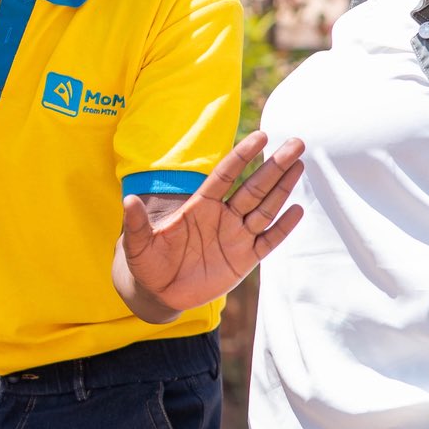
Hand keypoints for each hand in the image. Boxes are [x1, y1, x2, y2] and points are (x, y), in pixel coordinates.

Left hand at [111, 131, 304, 321]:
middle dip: (275, 165)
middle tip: (297, 142)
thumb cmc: (147, 264)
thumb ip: (137, 224)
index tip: (261, 135)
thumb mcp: (138, 245)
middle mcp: (222, 216)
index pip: (225, 175)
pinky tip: (297, 209)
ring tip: (300, 165)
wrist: (159, 293)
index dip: (243, 156)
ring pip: (265, 208)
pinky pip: (268, 240)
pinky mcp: (245, 259)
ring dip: (283, 188)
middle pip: (253, 187)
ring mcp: (235, 237)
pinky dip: (282, 227)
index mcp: (199, 206)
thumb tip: (128, 200)